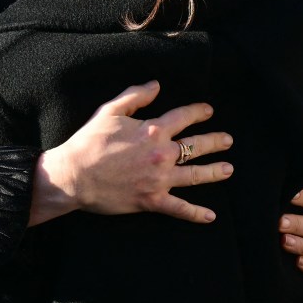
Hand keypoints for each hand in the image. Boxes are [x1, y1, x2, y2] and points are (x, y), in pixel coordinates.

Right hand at [30, 80, 233, 225]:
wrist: (74, 176)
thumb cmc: (89, 142)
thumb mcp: (110, 111)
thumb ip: (135, 96)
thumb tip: (156, 85)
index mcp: (153, 130)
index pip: (184, 117)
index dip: (199, 112)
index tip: (208, 111)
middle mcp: (162, 154)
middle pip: (197, 146)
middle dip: (215, 141)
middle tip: (227, 140)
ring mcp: (159, 179)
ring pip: (195, 175)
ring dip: (215, 172)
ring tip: (228, 169)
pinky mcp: (151, 200)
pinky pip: (179, 208)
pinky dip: (195, 214)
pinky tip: (210, 216)